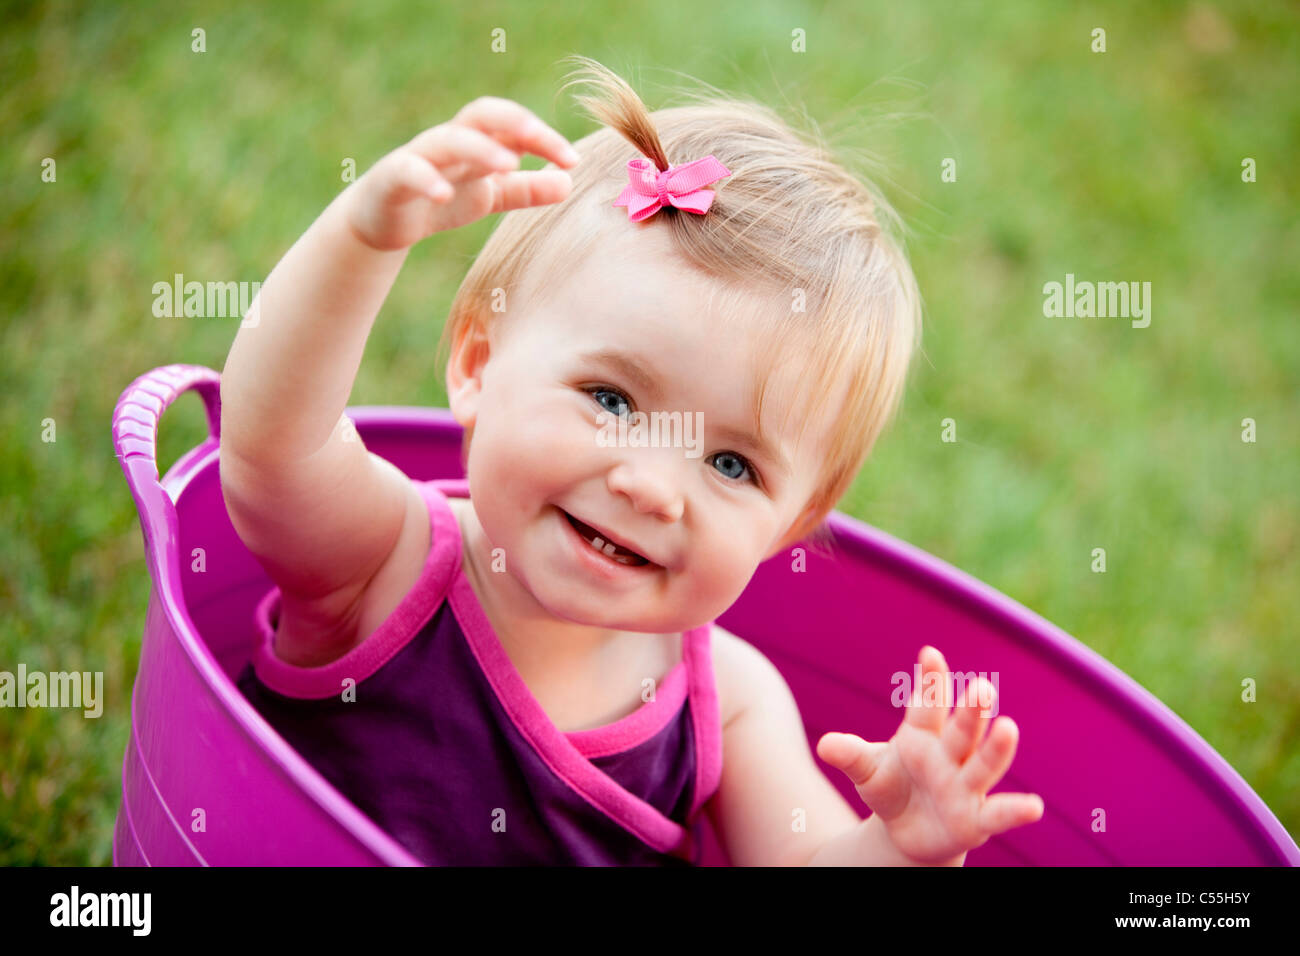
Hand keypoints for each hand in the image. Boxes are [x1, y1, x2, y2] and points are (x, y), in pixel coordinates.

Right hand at [345, 96, 579, 250]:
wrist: (382, 221)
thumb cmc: (442, 199)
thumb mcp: (490, 196)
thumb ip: (526, 189)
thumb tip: (569, 183)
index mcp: (476, 140)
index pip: (512, 124)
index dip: (543, 137)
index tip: (572, 161)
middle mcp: (449, 140)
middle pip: (482, 115)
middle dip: (517, 123)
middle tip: (549, 146)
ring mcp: (419, 156)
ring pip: (449, 139)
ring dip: (480, 148)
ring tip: (507, 164)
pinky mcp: (391, 178)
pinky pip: (408, 172)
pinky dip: (426, 180)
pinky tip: (444, 195)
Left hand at [816, 645, 1043, 864]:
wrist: (907, 830)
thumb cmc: (891, 787)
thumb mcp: (868, 771)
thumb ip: (851, 756)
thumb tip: (823, 745)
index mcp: (923, 734)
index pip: (928, 703)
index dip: (931, 680)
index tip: (929, 653)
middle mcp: (950, 754)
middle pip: (962, 729)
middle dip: (971, 710)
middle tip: (981, 686)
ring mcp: (965, 785)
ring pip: (983, 764)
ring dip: (996, 748)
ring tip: (1008, 727)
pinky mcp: (975, 819)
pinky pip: (998, 814)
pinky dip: (1016, 811)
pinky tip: (1034, 806)